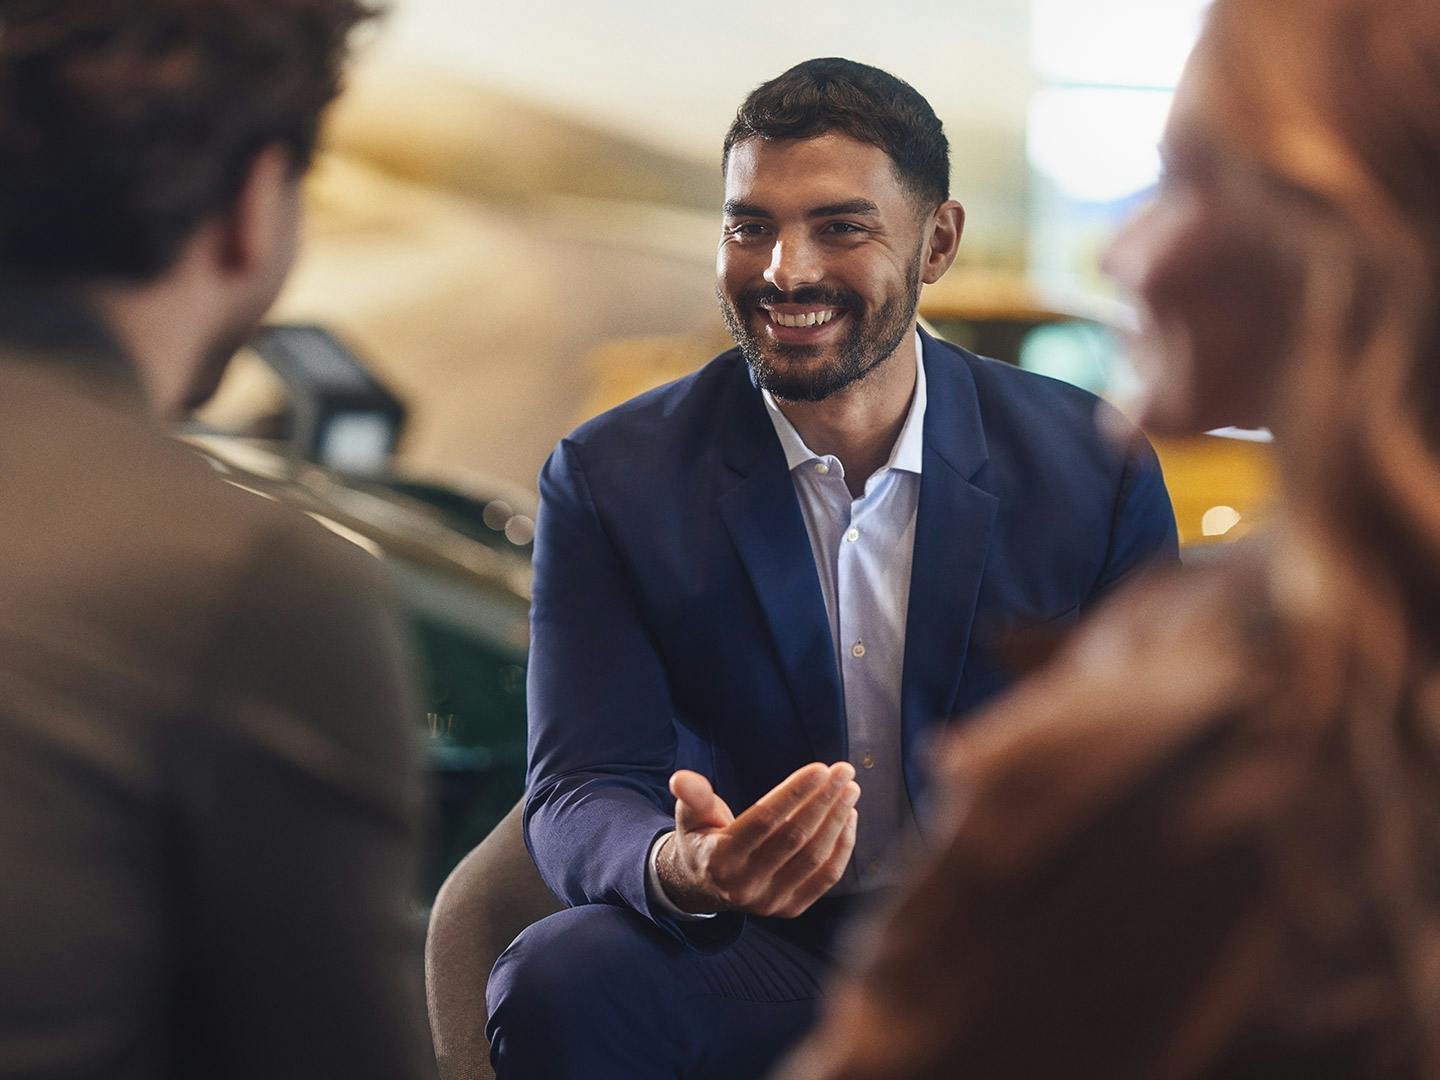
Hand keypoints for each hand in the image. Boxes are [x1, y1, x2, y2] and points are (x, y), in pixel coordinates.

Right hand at [656, 762, 859, 917]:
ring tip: (850, 789)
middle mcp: (745, 885)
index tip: (821, 768)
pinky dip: (842, 847)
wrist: (705, 887)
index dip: (794, 792)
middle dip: (824, 801)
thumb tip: (681, 779)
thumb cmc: (702, 838)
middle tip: (844, 771)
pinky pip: (825, 878)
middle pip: (795, 838)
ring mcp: (770, 902)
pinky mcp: (790, 908)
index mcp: (720, 859)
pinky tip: (849, 818)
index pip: (764, 820)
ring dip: (837, 820)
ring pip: (815, 857)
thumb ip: (692, 796)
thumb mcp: (690, 816)